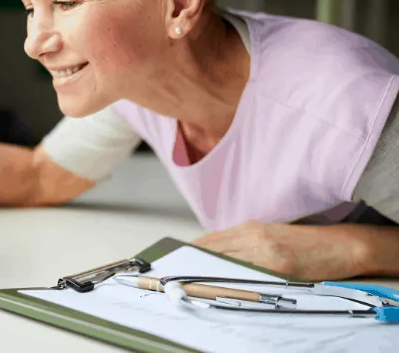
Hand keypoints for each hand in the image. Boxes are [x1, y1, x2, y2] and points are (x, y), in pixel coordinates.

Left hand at [190, 221, 366, 280]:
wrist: (340, 245)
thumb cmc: (304, 243)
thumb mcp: (269, 236)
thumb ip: (243, 244)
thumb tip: (216, 255)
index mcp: (249, 228)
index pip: (210, 240)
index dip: (190, 253)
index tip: (176, 263)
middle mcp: (253, 237)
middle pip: (212, 251)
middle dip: (193, 266)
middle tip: (177, 278)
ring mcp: (264, 252)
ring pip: (225, 264)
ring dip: (206, 275)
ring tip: (190, 285)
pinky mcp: (277, 267)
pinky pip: (246, 275)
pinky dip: (229, 281)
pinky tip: (217, 288)